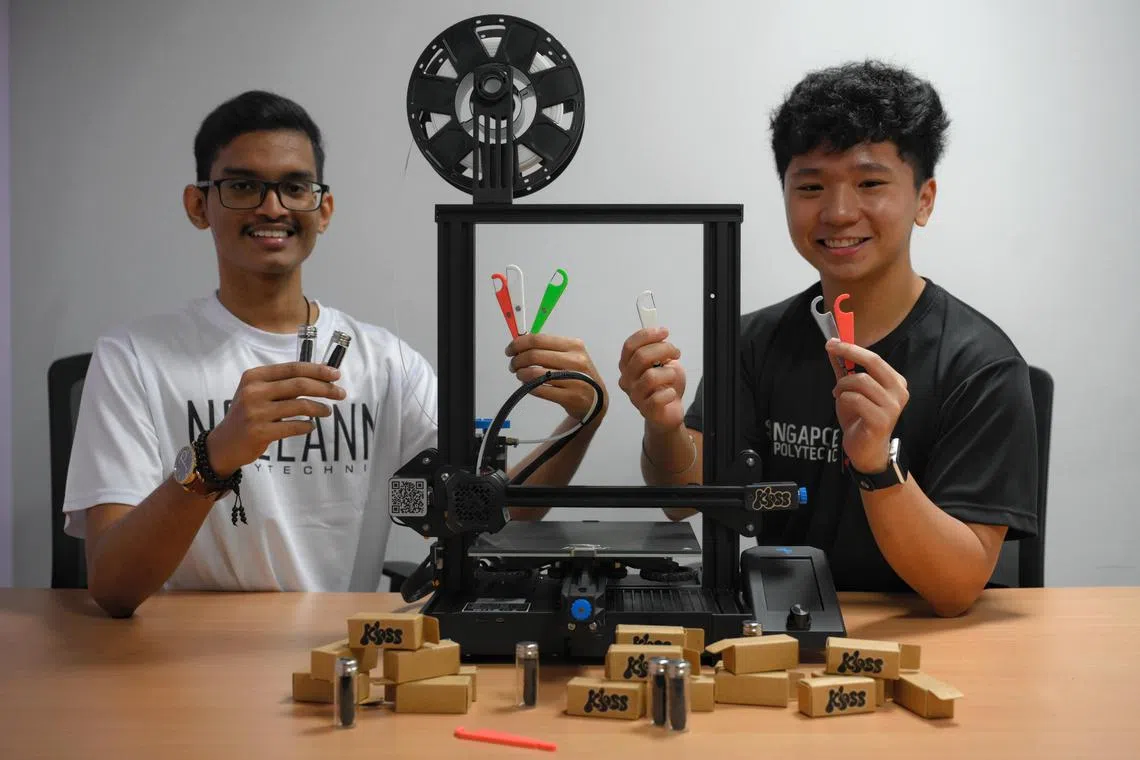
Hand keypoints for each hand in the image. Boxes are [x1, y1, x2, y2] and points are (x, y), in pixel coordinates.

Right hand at [205, 362, 345, 476]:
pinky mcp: (259, 432)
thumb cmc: (247, 414)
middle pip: (300, 384)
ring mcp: (255, 412)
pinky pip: (294, 427)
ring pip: (300, 406)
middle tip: (340, 394)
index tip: (336, 375)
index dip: (317, 370)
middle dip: (325, 388)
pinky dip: (307, 426)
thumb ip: (282, 384)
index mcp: (254, 376)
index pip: (293, 368)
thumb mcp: (258, 393)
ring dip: (320, 408)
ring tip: (327, 411)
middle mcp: (253, 391)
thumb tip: (321, 377)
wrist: (224, 444)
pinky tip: (311, 426)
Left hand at [506, 334, 606, 421]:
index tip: (510, 350)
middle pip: (534, 355)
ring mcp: (574, 379)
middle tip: (513, 365)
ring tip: (520, 375)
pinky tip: (529, 386)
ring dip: (521, 374)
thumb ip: (548, 348)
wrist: (595, 400)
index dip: (518, 344)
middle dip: (517, 360)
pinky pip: (540, 390)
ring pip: (535, 373)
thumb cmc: (577, 374)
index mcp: (574, 345)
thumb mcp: (570, 355)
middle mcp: (576, 360)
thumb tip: (520, 343)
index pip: (538, 339)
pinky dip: (529, 387)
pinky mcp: (570, 397)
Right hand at [618, 327, 685, 433]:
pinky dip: (670, 392)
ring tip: (672, 377)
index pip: (629, 346)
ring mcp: (634, 395)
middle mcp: (627, 379)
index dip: (647, 335)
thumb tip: (660, 334)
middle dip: (663, 350)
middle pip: (640, 357)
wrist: (669, 411)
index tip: (664, 332)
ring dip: (669, 373)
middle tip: (675, 352)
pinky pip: (658, 397)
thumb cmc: (665, 385)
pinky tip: (671, 393)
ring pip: (651, 376)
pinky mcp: (645, 410)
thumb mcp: (664, 362)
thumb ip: (658, 350)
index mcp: (627, 365)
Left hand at [825, 339, 908, 472]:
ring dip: (842, 386)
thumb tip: (833, 349)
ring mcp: (892, 406)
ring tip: (838, 395)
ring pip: (860, 381)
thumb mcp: (852, 391)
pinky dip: (843, 400)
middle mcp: (899, 392)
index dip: (853, 348)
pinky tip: (843, 406)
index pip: (875, 358)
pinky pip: (854, 399)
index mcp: (896, 382)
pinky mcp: (881, 419)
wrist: (866, 450)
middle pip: (873, 362)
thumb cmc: (860, 419)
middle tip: (830, 348)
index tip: (833, 341)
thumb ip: (845, 371)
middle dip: (848, 352)